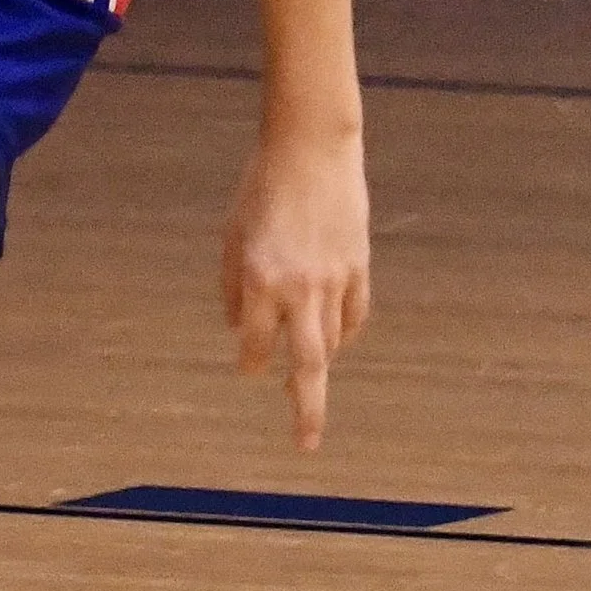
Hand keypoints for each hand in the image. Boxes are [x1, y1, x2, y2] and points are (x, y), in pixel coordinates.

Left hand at [221, 131, 370, 452]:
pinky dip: (345, 332)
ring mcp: (335, 278)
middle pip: (307, 365)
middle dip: (305, 409)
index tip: (249, 369)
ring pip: (332, 341)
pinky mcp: (359, 265)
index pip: (253, 344)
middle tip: (305, 444)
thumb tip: (238, 330)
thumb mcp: (231, 233)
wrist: (312, 147)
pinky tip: (336, 340)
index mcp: (260, 279)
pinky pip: (355, 315)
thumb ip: (232, 285)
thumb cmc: (261, 187)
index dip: (250, 361)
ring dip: (319, 362)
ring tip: (309, 383)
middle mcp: (299, 287)